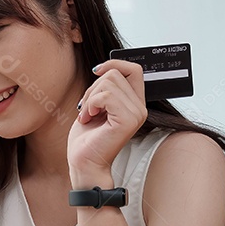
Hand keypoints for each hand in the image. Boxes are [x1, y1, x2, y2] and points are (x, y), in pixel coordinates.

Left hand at [68, 60, 147, 186]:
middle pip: (115, 74)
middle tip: (87, 108)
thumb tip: (103, 67)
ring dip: (90, 98)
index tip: (96, 70)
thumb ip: (105, 89)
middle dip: (93, 87)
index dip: (115, 63)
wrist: (84, 162)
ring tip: (87, 115)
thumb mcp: (95, 106)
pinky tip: (88, 118)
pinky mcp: (127, 120)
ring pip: (109, 83)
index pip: (134, 69)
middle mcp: (140, 107)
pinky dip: (91, 104)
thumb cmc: (87, 138)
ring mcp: (136, 114)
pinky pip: (105, 96)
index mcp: (134, 103)